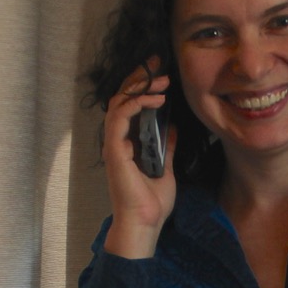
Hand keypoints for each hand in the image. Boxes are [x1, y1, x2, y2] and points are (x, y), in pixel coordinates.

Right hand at [102, 57, 177, 258]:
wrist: (145, 224)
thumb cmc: (152, 204)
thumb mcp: (166, 169)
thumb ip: (167, 147)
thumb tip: (173, 128)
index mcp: (128, 144)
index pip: (130, 106)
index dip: (142, 87)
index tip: (159, 73)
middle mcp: (118, 141)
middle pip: (122, 99)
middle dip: (139, 78)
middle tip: (157, 64)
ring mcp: (114, 144)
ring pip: (118, 103)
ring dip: (140, 88)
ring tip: (161, 81)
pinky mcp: (114, 149)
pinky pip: (120, 117)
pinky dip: (137, 104)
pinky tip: (156, 99)